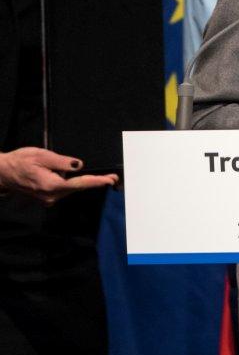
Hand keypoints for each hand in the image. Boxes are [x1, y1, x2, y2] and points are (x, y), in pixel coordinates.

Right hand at [0, 147, 116, 204]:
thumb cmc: (20, 162)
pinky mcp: (48, 197)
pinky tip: (69, 175)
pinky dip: (71, 182)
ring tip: (86, 174)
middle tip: (113, 178)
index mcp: (52, 185)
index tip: (111, 181)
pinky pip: (65, 189)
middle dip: (94, 182)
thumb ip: (62, 162)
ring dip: (80, 181)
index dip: (97, 182)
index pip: (80, 183)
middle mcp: (52, 196)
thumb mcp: (42, 156)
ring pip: (72, 188)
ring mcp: (49, 198)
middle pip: (78, 187)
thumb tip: (79, 165)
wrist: (3, 172)